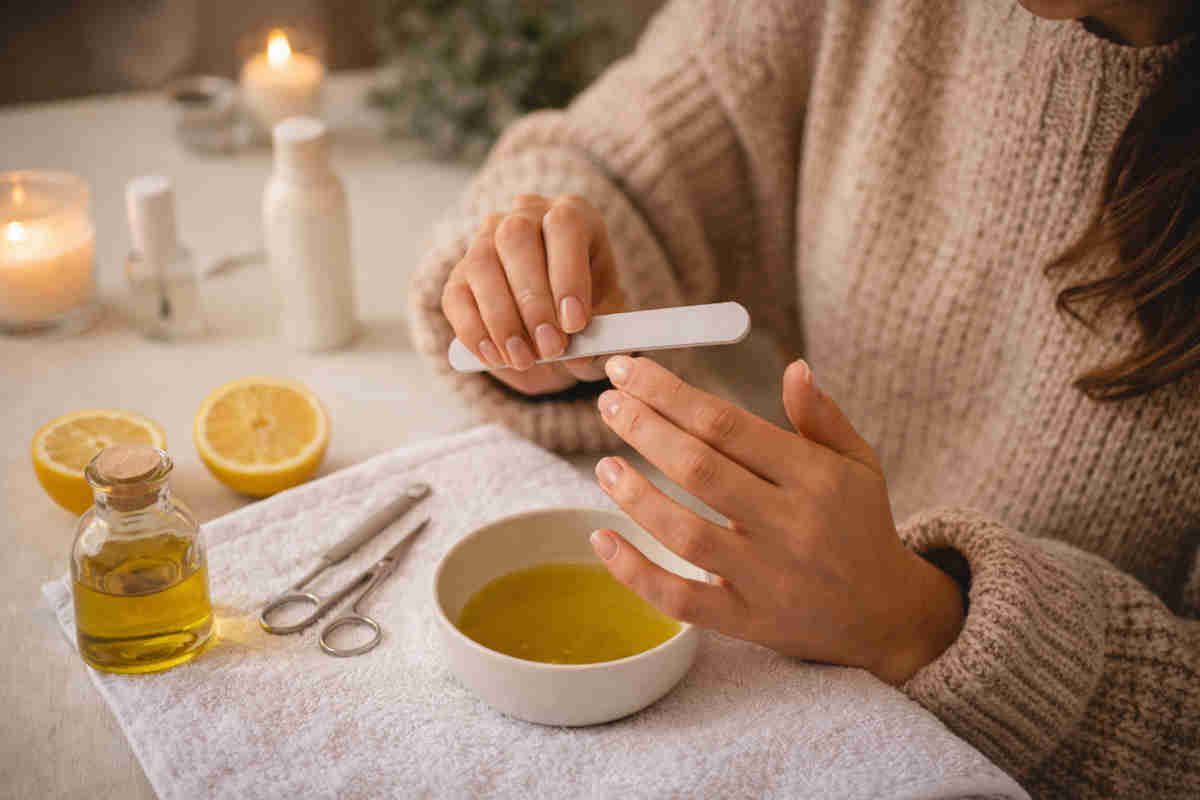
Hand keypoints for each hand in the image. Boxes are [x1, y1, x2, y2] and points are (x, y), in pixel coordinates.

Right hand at [441, 194, 625, 394]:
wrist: (555, 322)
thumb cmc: (585, 309)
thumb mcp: (605, 317)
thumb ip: (599, 333)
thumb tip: (580, 355)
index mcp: (572, 215)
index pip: (563, 225)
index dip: (567, 274)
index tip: (574, 323)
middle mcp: (524, 215)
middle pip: (516, 239)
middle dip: (533, 301)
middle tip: (550, 348)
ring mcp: (485, 240)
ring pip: (481, 264)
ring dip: (503, 319)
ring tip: (524, 359)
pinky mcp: (460, 274)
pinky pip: (457, 297)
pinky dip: (475, 332)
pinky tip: (497, 358)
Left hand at [590, 356, 964, 684]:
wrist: (885, 615)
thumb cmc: (860, 525)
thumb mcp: (858, 463)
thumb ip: (821, 417)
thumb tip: (792, 368)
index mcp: (816, 477)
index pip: (727, 424)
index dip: (670, 393)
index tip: (629, 370)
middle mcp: (791, 525)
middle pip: (700, 470)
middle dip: (644, 429)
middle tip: (607, 403)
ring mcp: (767, 578)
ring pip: (687, 535)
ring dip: (636, 497)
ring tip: (604, 465)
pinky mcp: (747, 622)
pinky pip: (681, 600)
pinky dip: (636, 573)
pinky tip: (602, 540)